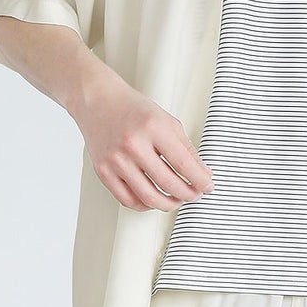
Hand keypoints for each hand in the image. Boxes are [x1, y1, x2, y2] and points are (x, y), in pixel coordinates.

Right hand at [74, 72, 214, 211]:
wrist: (98, 102)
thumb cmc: (132, 109)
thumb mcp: (166, 120)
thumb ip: (186, 148)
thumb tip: (202, 173)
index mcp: (153, 127)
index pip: (184, 164)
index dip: (200, 180)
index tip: (208, 186)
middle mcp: (133, 144)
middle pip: (168, 183)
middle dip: (188, 194)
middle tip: (195, 194)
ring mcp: (116, 160)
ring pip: (149, 197)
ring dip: (169, 204)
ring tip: (177, 199)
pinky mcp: (103, 172)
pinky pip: (128, 200)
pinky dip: (145, 205)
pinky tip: (154, 198)